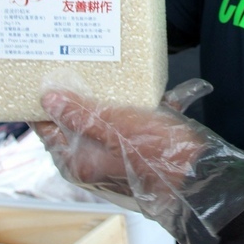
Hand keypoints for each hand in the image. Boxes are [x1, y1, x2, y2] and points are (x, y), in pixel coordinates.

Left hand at [34, 80, 243, 243]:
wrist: (200, 178)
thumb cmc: (158, 154)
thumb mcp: (117, 126)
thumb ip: (81, 114)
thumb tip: (48, 99)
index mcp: (77, 161)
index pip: (45, 127)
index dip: (43, 101)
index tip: (46, 74)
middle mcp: (90, 164)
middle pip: (73, 123)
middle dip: (79, 95)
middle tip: (82, 64)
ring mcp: (111, 161)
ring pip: (100, 123)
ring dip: (109, 101)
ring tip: (115, 73)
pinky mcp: (132, 156)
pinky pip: (124, 129)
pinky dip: (134, 111)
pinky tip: (151, 95)